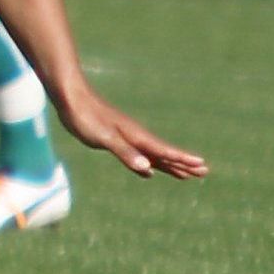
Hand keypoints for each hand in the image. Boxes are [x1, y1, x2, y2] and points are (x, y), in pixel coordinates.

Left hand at [56, 88, 206, 179]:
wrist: (70, 98)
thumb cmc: (86, 116)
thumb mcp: (104, 137)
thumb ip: (125, 152)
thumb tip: (148, 169)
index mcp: (136, 136)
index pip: (164, 150)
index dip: (182, 159)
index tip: (202, 165)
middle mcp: (134, 137)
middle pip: (164, 154)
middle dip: (182, 163)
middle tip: (204, 172)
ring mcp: (125, 138)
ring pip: (152, 156)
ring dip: (168, 165)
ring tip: (184, 175)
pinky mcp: (113, 139)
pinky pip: (137, 156)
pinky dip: (146, 165)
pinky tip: (148, 172)